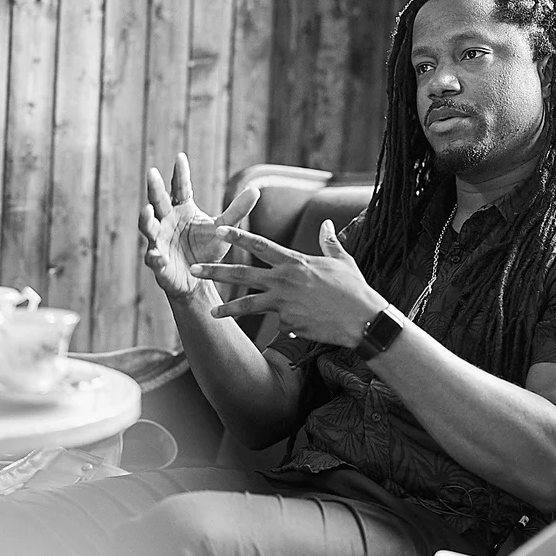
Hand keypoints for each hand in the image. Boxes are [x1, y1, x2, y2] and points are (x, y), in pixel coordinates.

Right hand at [139, 153, 258, 298]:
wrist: (198, 279)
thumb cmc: (206, 250)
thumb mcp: (224, 228)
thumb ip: (236, 210)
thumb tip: (255, 190)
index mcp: (181, 209)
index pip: (180, 187)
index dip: (180, 173)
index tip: (180, 156)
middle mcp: (166, 221)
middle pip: (159, 202)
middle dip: (155, 188)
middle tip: (152, 172)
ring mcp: (159, 241)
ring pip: (148, 227)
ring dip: (146, 219)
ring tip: (147, 210)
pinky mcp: (158, 263)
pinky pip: (154, 259)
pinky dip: (155, 258)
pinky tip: (159, 257)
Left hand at [189, 219, 385, 347]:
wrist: (363, 320)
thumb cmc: (355, 289)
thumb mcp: (342, 261)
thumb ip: (330, 242)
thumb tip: (327, 224)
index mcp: (294, 262)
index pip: (259, 245)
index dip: (237, 236)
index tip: (217, 230)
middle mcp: (284, 281)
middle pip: (242, 274)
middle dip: (215, 271)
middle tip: (193, 269)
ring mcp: (284, 304)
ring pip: (247, 305)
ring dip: (227, 308)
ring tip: (211, 311)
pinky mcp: (288, 324)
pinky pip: (277, 325)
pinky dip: (281, 328)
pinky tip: (292, 332)